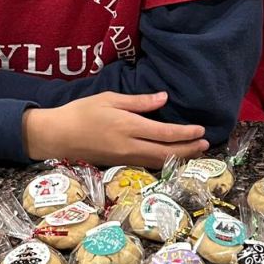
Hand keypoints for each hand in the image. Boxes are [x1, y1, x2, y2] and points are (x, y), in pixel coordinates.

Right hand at [23, 91, 208, 166]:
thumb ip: (138, 101)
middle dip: (188, 149)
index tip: (201, 130)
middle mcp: (129, 146)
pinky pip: (148, 165)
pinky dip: (164, 161)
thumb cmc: (81, 112)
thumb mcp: (109, 99)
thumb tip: (163, 98)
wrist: (57, 136)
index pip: (164, 133)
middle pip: (166, 152)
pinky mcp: (119, 164)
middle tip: (206, 144)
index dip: (185, 133)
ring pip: (158, 162)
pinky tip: (171, 157)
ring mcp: (124, 158)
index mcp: (127, 126)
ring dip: (179, 157)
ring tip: (195, 152)